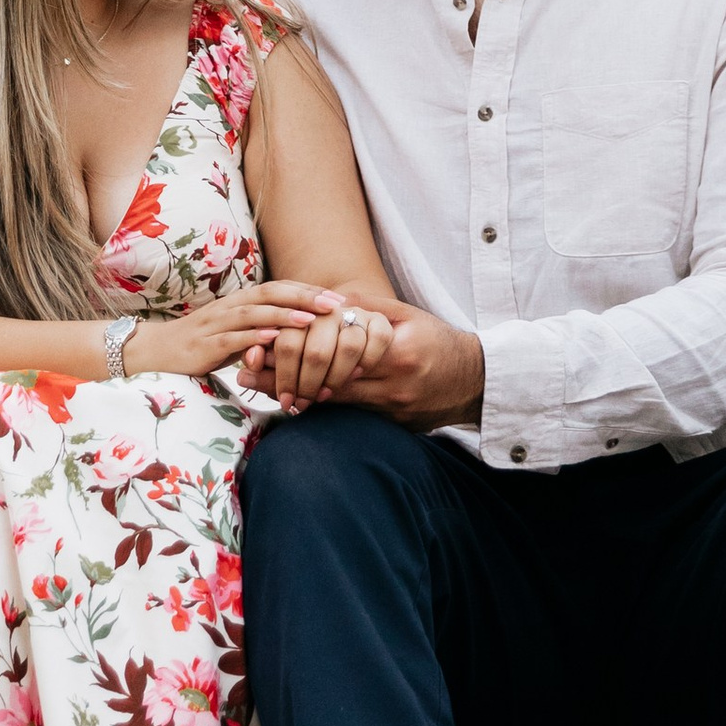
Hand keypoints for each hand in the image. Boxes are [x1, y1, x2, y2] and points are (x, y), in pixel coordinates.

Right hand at [124, 283, 364, 381]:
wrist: (155, 354)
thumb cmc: (200, 346)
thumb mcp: (236, 336)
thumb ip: (262, 332)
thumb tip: (300, 337)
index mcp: (240, 302)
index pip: (279, 289)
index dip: (309, 291)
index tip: (338, 300)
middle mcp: (230, 306)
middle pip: (272, 293)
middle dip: (305, 297)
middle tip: (336, 305)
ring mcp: (216, 324)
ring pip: (255, 313)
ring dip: (284, 313)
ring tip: (311, 317)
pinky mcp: (205, 345)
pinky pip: (233, 338)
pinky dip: (255, 336)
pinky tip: (275, 337)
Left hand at [255, 298, 484, 430]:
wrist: (477, 382)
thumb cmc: (439, 340)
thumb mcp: (405, 314)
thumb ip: (366, 306)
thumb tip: (323, 300)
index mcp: (395, 349)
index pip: (333, 349)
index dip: (293, 351)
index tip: (261, 349)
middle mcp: (392, 382)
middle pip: (325, 382)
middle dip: (284, 378)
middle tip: (249, 374)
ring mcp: (392, 409)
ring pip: (332, 403)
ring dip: (295, 395)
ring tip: (262, 390)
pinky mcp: (392, 426)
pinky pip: (349, 416)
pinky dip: (321, 407)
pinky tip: (296, 402)